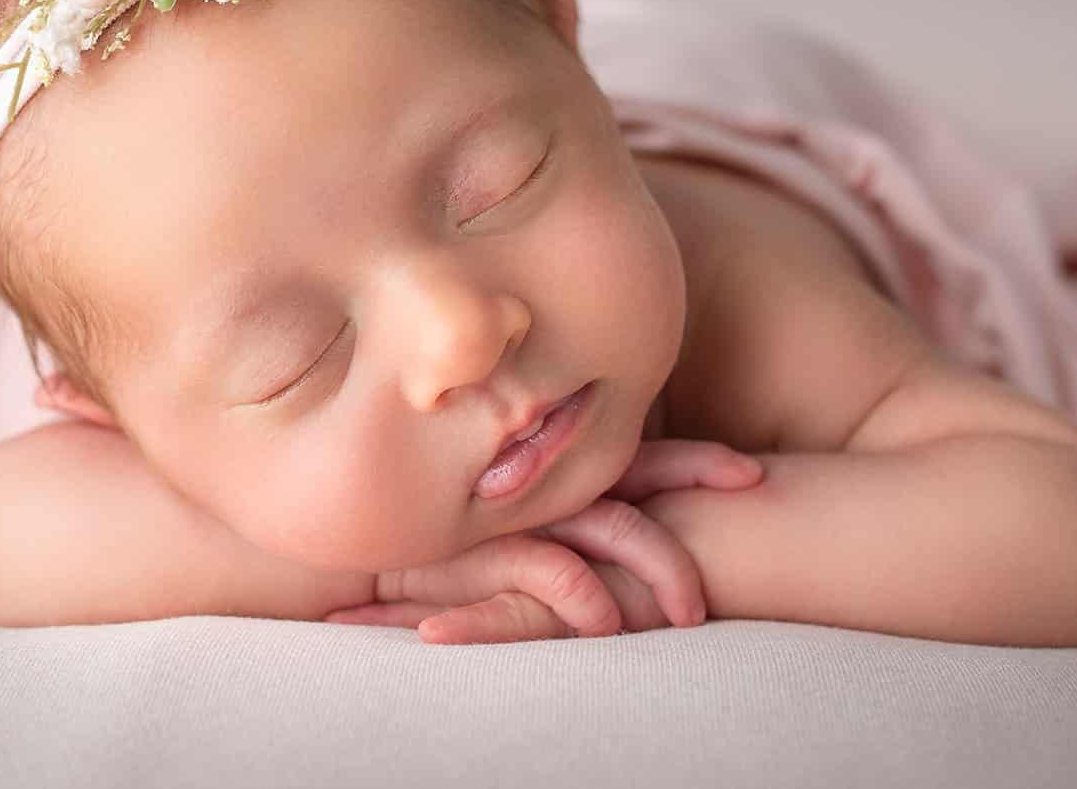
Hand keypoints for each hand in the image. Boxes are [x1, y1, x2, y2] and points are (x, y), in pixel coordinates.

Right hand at [322, 439, 763, 643]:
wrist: (321, 535)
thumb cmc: (407, 527)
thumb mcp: (488, 520)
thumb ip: (543, 510)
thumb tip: (613, 539)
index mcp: (547, 469)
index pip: (634, 454)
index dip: (693, 459)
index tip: (751, 470)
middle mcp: (534, 481)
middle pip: (633, 475)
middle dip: (696, 482)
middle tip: (755, 492)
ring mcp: (506, 513)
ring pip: (602, 527)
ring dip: (654, 567)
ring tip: (690, 611)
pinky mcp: (469, 552)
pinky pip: (540, 572)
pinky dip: (575, 596)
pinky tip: (603, 622)